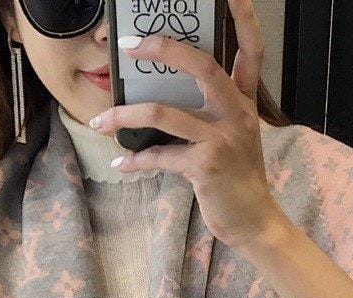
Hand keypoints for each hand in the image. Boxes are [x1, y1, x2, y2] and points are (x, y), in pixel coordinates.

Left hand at [87, 0, 288, 249]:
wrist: (253, 221)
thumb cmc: (237, 178)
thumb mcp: (234, 136)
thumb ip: (211, 111)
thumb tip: (162, 95)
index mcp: (245, 102)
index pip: (251, 51)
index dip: (243, 17)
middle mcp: (236, 114)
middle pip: (202, 66)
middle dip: (163, 50)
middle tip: (130, 46)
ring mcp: (221, 140)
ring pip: (163, 113)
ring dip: (124, 117)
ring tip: (99, 121)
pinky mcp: (204, 167)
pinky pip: (159, 155)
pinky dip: (135, 159)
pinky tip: (120, 163)